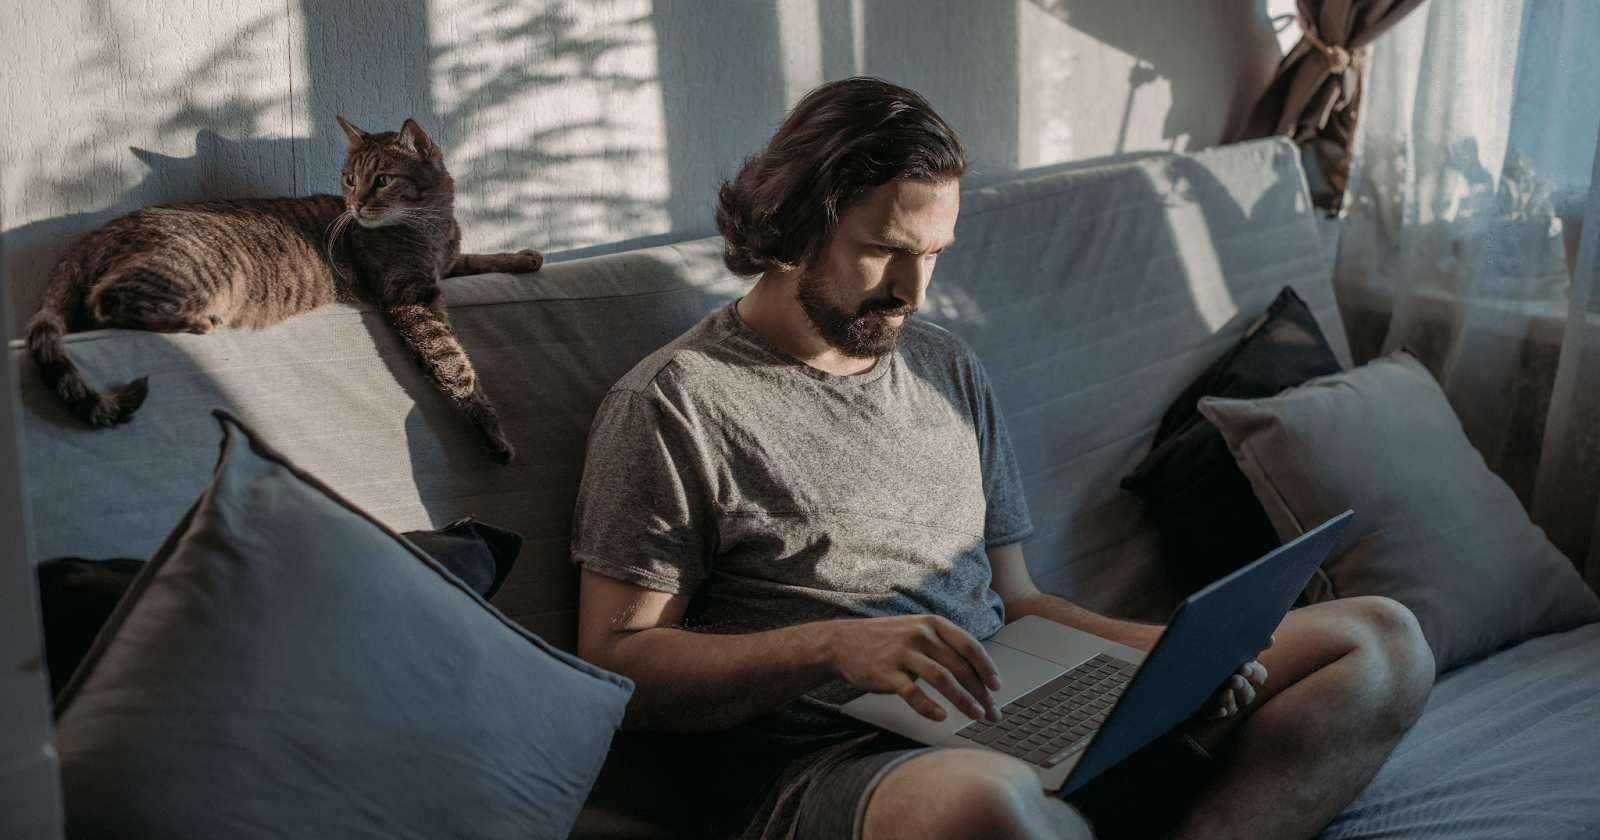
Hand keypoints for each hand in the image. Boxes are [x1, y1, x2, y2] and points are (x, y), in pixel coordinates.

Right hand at [822, 615, 1002, 723]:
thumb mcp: (918, 631)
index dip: (987, 668)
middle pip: (960, 666)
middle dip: (981, 692)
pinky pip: (913, 692)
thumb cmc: (887, 640)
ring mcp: (903, 653)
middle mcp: (921, 635)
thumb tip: (976, 672)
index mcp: (933, 624)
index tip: (997, 687)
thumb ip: (944, 646)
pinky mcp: (887, 673)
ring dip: (964, 700)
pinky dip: (929, 706)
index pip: (969, 646)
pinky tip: (941, 716)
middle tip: (992, 712)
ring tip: (976, 716)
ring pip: (943, 678)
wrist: (844, 642)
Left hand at [1206, 634, 1272, 719]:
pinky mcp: (1207, 708)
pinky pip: (1213, 714)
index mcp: (1247, 673)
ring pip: (1233, 707)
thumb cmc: (1217, 650)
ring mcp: (1224, 701)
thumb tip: (1271, 639)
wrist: (1189, 660)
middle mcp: (1239, 690)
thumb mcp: (1231, 644)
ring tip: (1224, 692)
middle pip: (1248, 694)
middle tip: (1234, 680)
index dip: (1254, 673)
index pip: (1259, 676)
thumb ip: (1250, 641)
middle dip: (1242, 687)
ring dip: (1230, 700)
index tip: (1244, 668)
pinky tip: (1219, 711)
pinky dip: (1217, 713)